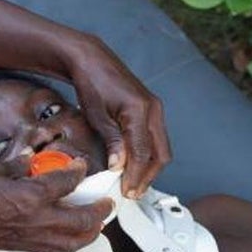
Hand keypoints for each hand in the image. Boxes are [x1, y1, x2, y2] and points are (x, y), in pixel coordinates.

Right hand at [0, 158, 111, 251]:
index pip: (66, 182)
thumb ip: (18, 165)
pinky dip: (73, 243)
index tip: (80, 166)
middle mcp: (37, 219)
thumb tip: (30, 160)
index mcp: (30, 195)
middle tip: (106, 202)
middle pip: (82, 219)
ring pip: (75, 240)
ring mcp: (33, 236)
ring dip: (92, 231)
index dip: (77, 171)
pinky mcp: (26, 247)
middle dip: (99, 210)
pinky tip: (74, 239)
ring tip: (99, 223)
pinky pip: (59, 249)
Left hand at [69, 43, 170, 198]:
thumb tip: (119, 166)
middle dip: (148, 176)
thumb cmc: (90, 81)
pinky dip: (148, 154)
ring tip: (134, 183)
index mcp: (140, 110)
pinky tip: (134, 165)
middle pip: (160, 153)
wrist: (90, 59)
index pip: (143, 153)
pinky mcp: (150, 109)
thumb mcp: (96, 114)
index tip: (127, 191)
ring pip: (160, 147)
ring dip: (149, 167)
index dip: (135, 176)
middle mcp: (153, 109)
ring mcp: (154, 108)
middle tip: (133, 192)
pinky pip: (155, 138)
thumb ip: (111, 140)